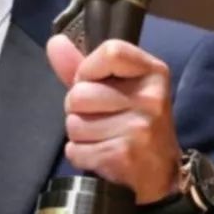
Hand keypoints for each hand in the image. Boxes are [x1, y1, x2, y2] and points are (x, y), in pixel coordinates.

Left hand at [47, 35, 181, 203]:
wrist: (159, 171)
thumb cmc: (133, 120)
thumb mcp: (116, 87)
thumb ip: (82, 65)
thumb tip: (54, 41)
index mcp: (153, 72)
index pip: (110, 51)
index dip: (88, 69)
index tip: (93, 82)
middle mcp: (150, 98)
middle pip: (79, 92)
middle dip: (77, 108)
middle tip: (100, 116)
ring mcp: (139, 128)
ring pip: (73, 124)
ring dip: (79, 134)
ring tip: (101, 136)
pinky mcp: (124, 155)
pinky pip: (75, 150)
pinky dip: (80, 155)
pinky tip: (100, 154)